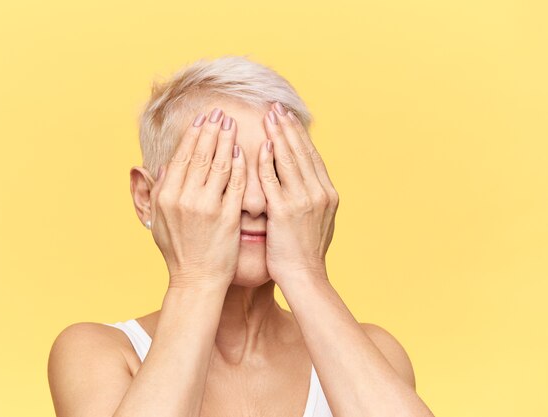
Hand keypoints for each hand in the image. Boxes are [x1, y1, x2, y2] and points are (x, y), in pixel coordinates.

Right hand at [150, 108, 245, 290]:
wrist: (196, 280)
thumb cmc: (178, 252)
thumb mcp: (158, 221)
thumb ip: (160, 192)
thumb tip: (165, 166)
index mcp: (167, 196)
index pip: (182, 156)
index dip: (193, 135)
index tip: (202, 119)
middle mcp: (185, 198)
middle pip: (201, 155)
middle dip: (211, 130)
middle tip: (220, 112)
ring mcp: (207, 207)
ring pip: (219, 164)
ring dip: (226, 140)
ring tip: (232, 123)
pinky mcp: (227, 217)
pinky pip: (235, 184)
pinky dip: (239, 165)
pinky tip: (242, 150)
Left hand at [258, 102, 339, 285]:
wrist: (305, 277)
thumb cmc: (305, 253)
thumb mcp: (317, 221)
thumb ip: (312, 199)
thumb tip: (305, 183)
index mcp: (328, 194)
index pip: (311, 156)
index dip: (299, 134)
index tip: (288, 117)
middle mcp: (319, 193)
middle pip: (302, 152)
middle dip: (288, 127)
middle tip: (276, 106)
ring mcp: (304, 201)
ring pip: (290, 160)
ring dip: (278, 135)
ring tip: (269, 116)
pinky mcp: (285, 212)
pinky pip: (275, 180)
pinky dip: (269, 161)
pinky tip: (262, 145)